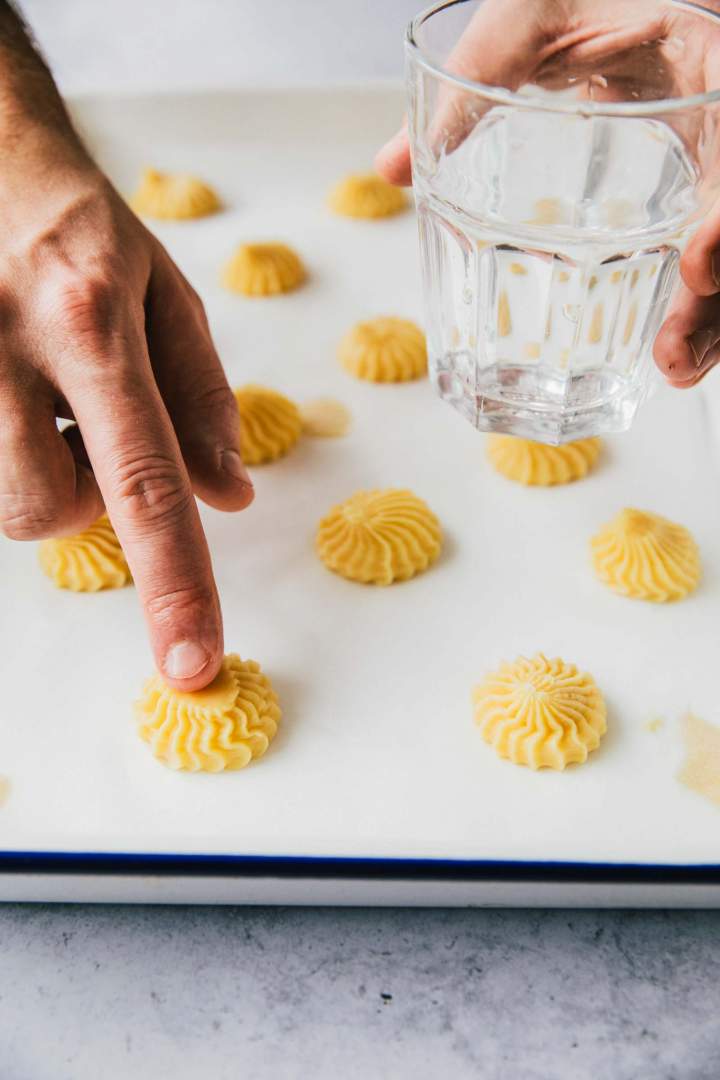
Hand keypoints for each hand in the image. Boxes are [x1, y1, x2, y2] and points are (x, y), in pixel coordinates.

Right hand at [0, 143, 252, 690]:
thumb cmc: (81, 227)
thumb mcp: (164, 295)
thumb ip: (200, 400)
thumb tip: (229, 496)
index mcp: (90, 328)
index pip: (144, 484)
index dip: (174, 584)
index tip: (190, 663)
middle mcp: (7, 350)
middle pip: (48, 511)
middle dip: (84, 497)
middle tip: (89, 426)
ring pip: (6, 498)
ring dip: (41, 470)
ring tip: (46, 395)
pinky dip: (8, 448)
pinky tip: (17, 392)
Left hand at [376, 0, 719, 387]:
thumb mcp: (527, 13)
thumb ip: (471, 81)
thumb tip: (389, 170)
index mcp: (704, 50)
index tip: (700, 263)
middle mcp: (719, 107)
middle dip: (716, 298)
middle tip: (673, 357)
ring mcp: (711, 148)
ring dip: (709, 314)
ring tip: (671, 367)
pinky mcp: (693, 176)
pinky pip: (707, 241)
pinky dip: (690, 294)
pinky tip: (663, 340)